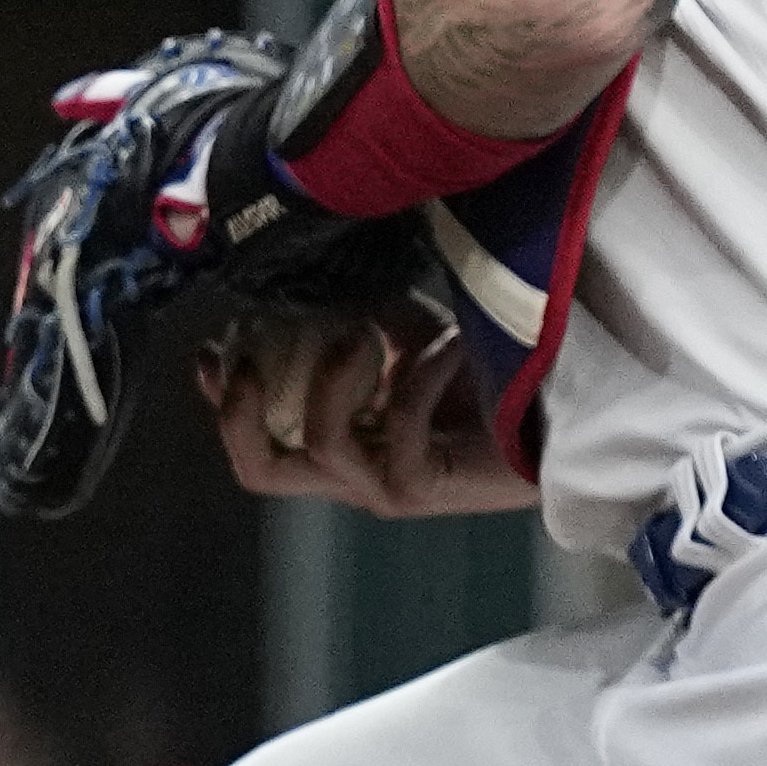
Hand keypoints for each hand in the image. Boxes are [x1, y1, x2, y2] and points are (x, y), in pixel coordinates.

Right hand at [200, 308, 533, 518]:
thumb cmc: (483, 384)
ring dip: (339, 377)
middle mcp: (349, 474)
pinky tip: (451, 348)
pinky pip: (396, 428)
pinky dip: (418, 378)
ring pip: (322, 445)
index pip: (255, 437)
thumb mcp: (409, 337)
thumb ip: (366, 317)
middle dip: (238, 413)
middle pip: (259, 470)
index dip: (219, 400)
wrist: (554, 422)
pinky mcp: (423, 488)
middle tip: (248, 359)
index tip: (212, 348)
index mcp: (337, 442)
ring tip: (364, 332)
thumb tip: (322, 277)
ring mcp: (382, 487)